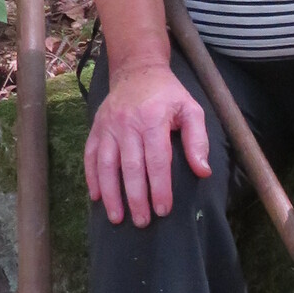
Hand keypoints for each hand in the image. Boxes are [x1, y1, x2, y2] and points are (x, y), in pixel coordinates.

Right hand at [84, 64, 209, 225]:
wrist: (137, 70)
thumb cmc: (168, 94)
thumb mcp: (191, 109)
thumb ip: (198, 140)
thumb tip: (202, 171)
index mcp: (153, 120)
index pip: (156, 160)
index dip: (159, 188)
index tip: (163, 209)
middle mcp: (127, 124)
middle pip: (130, 167)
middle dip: (136, 198)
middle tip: (142, 222)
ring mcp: (108, 126)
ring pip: (106, 165)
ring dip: (110, 194)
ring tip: (117, 218)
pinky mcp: (96, 128)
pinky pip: (90, 156)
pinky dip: (92, 178)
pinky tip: (96, 197)